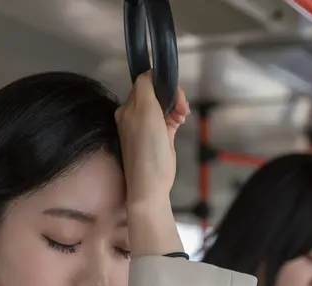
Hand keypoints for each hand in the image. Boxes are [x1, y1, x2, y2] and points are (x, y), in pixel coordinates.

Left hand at [114, 71, 189, 207]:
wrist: (150, 186)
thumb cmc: (147, 152)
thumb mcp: (144, 112)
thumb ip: (145, 88)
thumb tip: (149, 73)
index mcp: (128, 108)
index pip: (146, 82)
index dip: (163, 84)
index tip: (174, 94)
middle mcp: (135, 116)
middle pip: (157, 93)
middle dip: (172, 97)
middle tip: (182, 109)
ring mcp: (147, 127)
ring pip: (165, 106)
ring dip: (176, 107)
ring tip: (182, 117)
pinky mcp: (158, 138)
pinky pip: (169, 119)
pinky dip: (176, 117)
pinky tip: (181, 122)